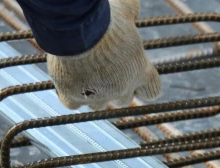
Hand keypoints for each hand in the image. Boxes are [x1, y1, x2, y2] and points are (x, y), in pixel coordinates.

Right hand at [46, 0, 160, 110]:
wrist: (76, 30)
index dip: (145, 84)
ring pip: (99, 106)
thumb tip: (133, 6)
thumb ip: (132, 11)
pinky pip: (73, 103)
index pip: (152, 90)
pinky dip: (70, 94)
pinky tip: (67, 81)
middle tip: (107, 71)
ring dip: (95, 94)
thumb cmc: (105, 18)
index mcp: (140, 71)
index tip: (138, 75)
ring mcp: (97, 96)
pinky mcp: (73, 97)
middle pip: (125, 100)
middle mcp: (122, 88)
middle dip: (118, 88)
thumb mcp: (125, 8)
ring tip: (85, 76)